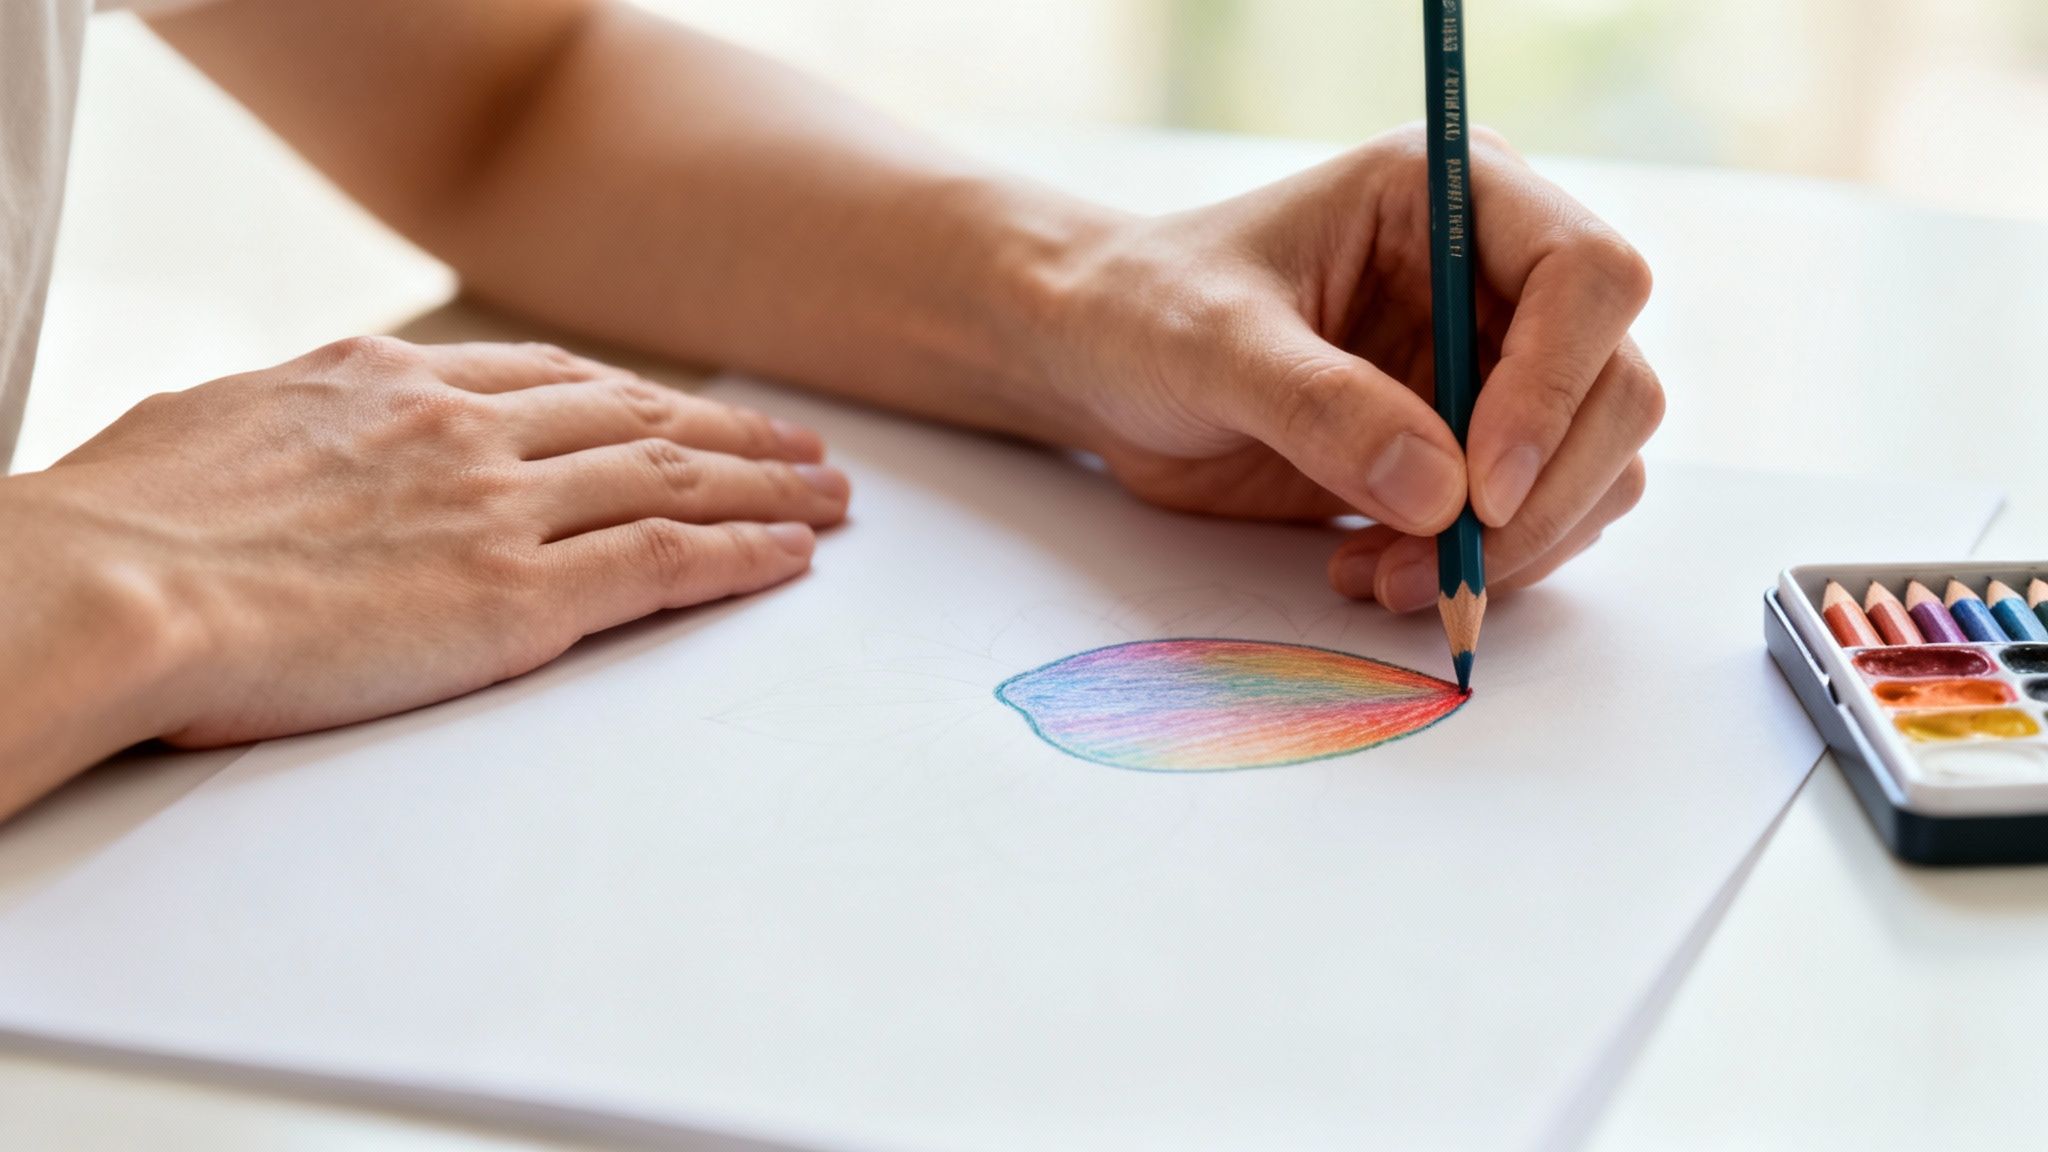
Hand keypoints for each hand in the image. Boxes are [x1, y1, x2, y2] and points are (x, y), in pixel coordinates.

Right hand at [0, 337, 846, 815]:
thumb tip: (290, 437)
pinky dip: (739, 554)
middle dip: (731, 434)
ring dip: (764, 487)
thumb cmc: (126, 523)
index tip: (686, 408)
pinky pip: (663, 562)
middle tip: (802, 447)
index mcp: (391, 380)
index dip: (638, 395)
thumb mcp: (214, 426)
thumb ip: (292, 425)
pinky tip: (789, 554)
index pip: (555, 379)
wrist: (110, 586)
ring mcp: (500, 508)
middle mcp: (465, 428)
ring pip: (671, 479)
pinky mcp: (519, 598)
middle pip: (637, 418)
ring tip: (828, 496)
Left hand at [1041, 124, 1663, 611]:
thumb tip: (1444, 495)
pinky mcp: (1471, 452)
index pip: (1586, 276)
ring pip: (1592, 469)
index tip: (1482, 490)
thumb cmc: (1146, 313)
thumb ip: (1320, 407)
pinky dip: (1476, 569)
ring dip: (1510, 548)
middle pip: (1615, 388)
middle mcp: (1496, 278)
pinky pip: (1536, 523)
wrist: (1104, 366)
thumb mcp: (1212, 344)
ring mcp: (1493, 369)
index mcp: (1452, 197)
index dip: (1556, 386)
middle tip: (1449, 567)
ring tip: (1379, 577)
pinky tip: (1371, 573)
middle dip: (1544, 496)